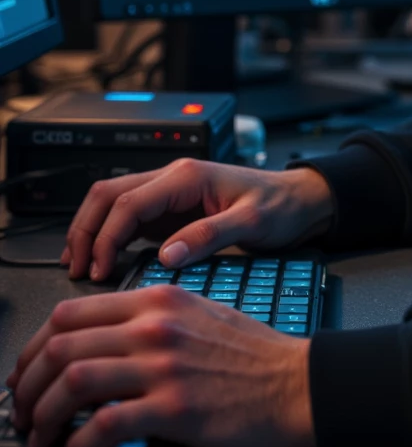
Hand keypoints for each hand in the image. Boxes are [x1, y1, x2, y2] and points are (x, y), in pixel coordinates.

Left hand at [5, 286, 313, 446]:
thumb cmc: (255, 357)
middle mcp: (155, 326)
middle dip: (28, 383)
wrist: (298, 384)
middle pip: (62, 345)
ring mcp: (164, 366)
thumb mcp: (201, 315)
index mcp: (158, 301)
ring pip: (74, 380)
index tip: (26, 372)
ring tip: (37, 436)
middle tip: (21, 410)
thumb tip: (104, 345)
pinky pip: (104, 426)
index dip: (34, 346)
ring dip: (42, 415)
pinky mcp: (174, 408)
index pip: (71, 312)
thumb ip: (153, 321)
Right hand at [62, 159, 333, 281]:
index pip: (129, 202)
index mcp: (187, 177)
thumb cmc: (281, 207)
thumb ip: (210, 235)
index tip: (99, 269)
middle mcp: (172, 179)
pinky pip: (129, 218)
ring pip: (113, 203)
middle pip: (109, 195)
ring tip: (79, 265)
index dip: (107, 236)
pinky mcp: (171, 210)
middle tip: (77, 267)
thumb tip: (167, 255)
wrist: (301, 201)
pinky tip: (101, 259)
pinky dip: (109, 236)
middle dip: (86, 229)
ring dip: (92, 231)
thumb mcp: (252, 223)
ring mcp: (169, 194)